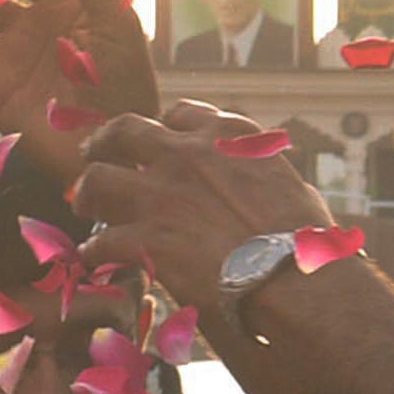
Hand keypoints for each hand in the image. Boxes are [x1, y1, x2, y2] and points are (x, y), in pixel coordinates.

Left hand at [71, 103, 337, 326]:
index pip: (180, 114)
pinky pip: (101, 243)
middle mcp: (187, 154)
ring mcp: (161, 195)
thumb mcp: (289, 186)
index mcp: (228, 135)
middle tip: (95, 154)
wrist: (295, 279)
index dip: (162, 129)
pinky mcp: (145, 240)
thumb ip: (262, 179)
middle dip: (105, 142)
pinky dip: (95, 252)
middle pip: (125, 130)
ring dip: (88, 193)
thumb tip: (270, 193)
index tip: (155, 143)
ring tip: (85, 205)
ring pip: (97, 179)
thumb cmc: (308, 240)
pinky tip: (95, 260)